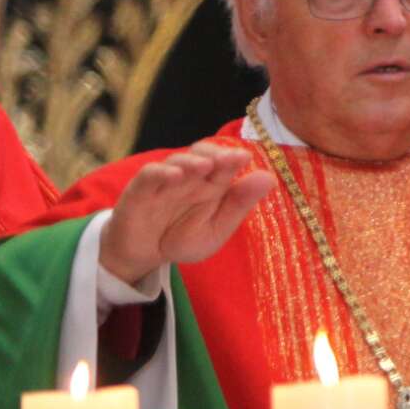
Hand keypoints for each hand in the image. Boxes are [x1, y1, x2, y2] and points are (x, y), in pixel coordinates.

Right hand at [98, 141, 275, 285]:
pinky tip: (174, 176)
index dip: (234, 158)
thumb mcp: (216, 229)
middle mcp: (191, 177)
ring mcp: (165, 181)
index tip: (245, 157)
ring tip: (205, 166)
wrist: (146, 255)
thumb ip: (239, 204)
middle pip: (203, 154)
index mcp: (214, 183)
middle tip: (230, 158)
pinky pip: (149, 175)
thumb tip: (270, 177)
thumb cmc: (184, 239)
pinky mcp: (139, 190)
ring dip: (191, 161)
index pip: (226, 163)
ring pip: (177, 160)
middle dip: (216, 154)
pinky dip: (161, 172)